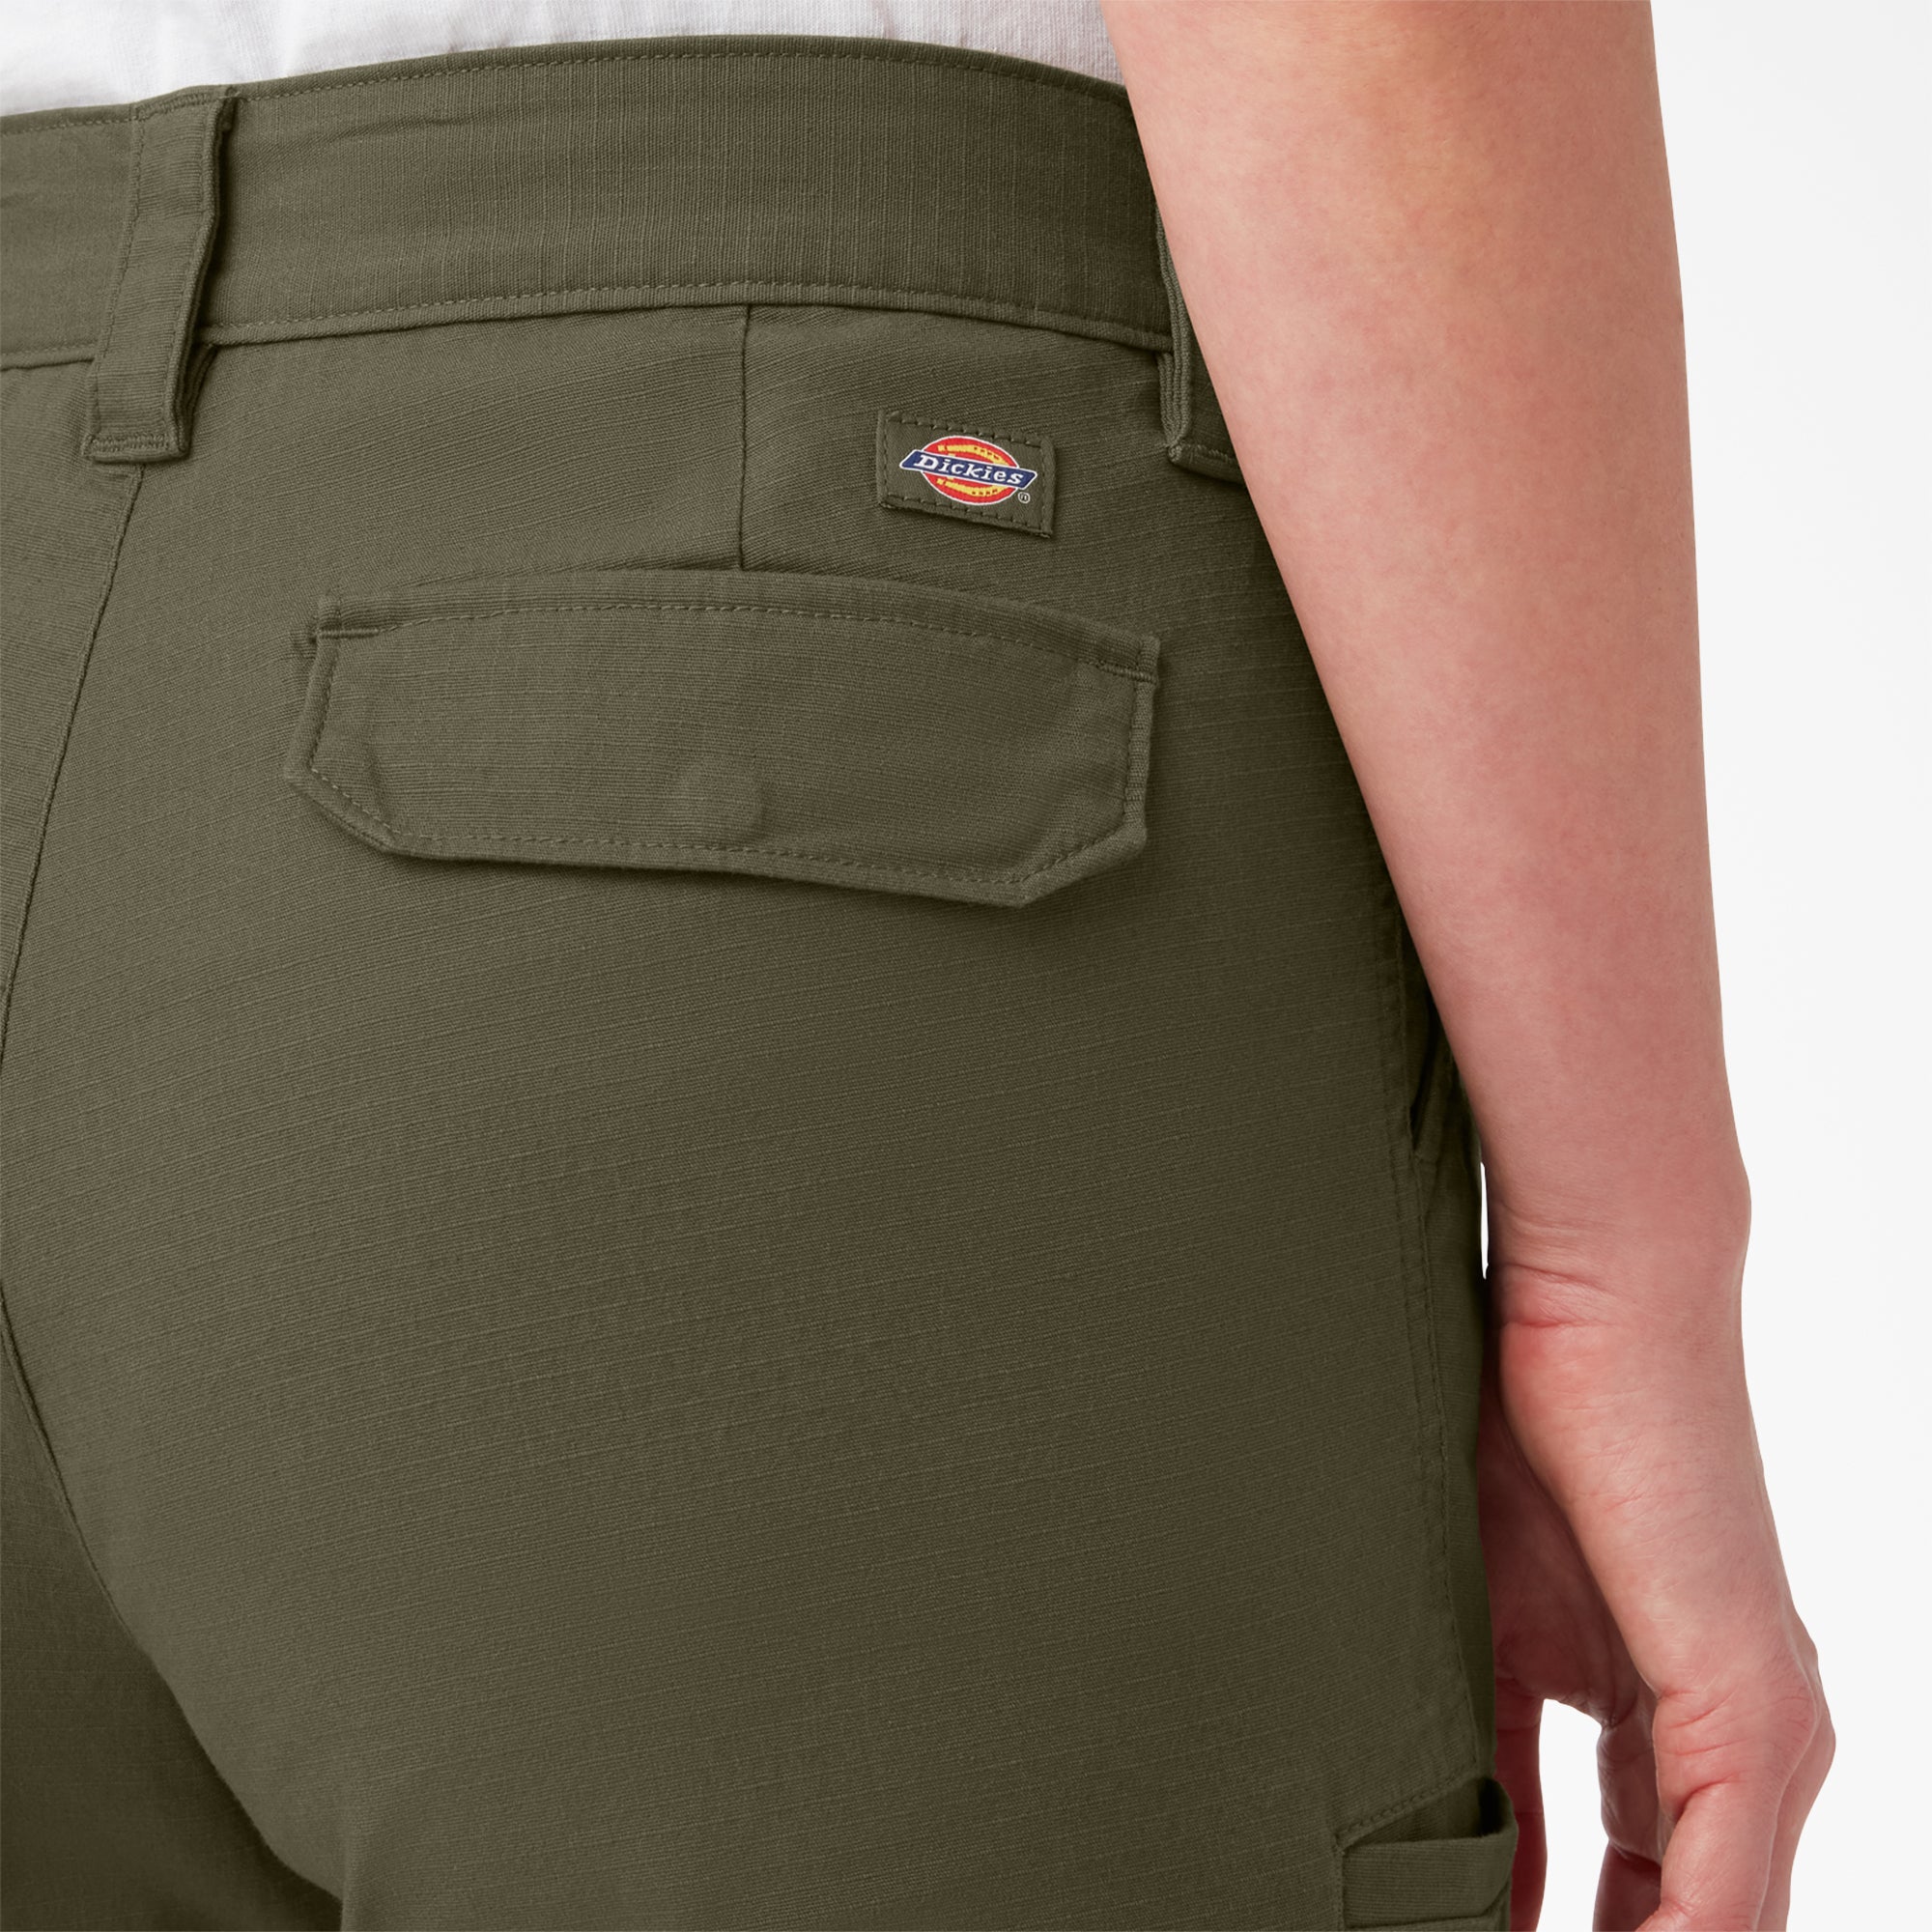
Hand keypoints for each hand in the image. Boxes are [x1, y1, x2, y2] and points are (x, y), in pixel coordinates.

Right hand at [1479, 1223, 1832, 1929]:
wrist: (1599, 1302)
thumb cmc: (1524, 1410)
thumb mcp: (1474, 1597)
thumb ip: (1464, 1709)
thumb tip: (1388, 1797)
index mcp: (1654, 1708)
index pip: (1616, 1876)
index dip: (1543, 1928)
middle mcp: (1730, 1738)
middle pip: (1662, 1912)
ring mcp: (1757, 1732)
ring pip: (1705, 1922)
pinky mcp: (1752, 1711)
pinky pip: (1721, 1894)